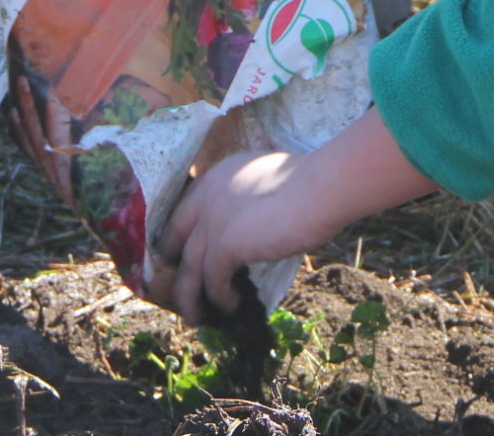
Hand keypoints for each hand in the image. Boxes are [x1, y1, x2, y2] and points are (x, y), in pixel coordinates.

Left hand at [151, 151, 332, 325]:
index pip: (184, 211)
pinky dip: (221, 298)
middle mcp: (206, 197)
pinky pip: (213, 281)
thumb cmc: (308, 183)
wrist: (320, 188)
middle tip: (180, 289)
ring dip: (190, 296)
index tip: (182, 256)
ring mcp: (212, 221)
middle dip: (174, 266)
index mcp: (216, 177)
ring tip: (195, 316)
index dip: (181, 236)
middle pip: (175, 239)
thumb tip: (249, 223)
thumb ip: (247, 198)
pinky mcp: (224, 245)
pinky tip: (232, 307)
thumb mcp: (265, 182)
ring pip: (189, 268)